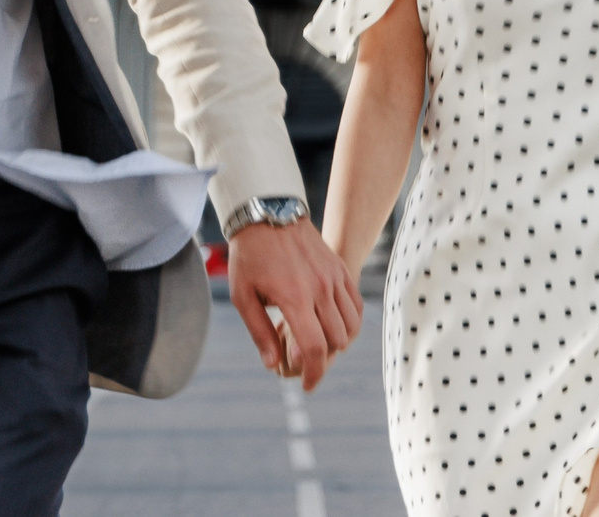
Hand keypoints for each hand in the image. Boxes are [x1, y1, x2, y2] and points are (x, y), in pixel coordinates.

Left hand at [227, 218, 362, 391]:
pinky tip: (334, 326)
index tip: (306, 385)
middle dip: (322, 360)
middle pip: (336, 341)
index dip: (313, 373)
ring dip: (338, 342)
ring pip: (351, 326)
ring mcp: (334, 278)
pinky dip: (350, 322)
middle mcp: (320, 289)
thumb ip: (259, 332)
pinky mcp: (340, 269)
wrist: (268, 212)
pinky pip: (356, 305)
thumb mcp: (242, 295)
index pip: (314, 348)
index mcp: (294, 297)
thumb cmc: (249, 256)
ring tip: (319, 344)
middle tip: (304, 363)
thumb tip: (273, 366)